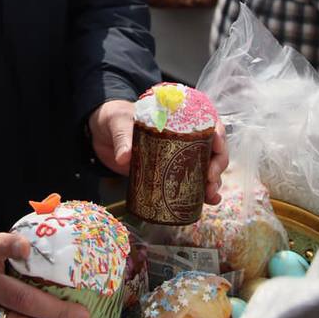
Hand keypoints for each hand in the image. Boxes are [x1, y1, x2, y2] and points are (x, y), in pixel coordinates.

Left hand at [89, 99, 228, 205]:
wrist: (101, 132)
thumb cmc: (114, 118)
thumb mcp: (118, 122)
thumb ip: (122, 138)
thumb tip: (125, 158)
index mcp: (176, 116)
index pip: (207, 120)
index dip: (217, 133)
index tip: (216, 146)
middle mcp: (183, 135)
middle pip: (212, 147)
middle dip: (218, 164)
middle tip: (210, 179)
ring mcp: (178, 154)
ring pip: (206, 167)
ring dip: (214, 182)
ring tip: (211, 196)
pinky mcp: (169, 172)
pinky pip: (192, 182)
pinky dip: (202, 192)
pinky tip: (208, 201)